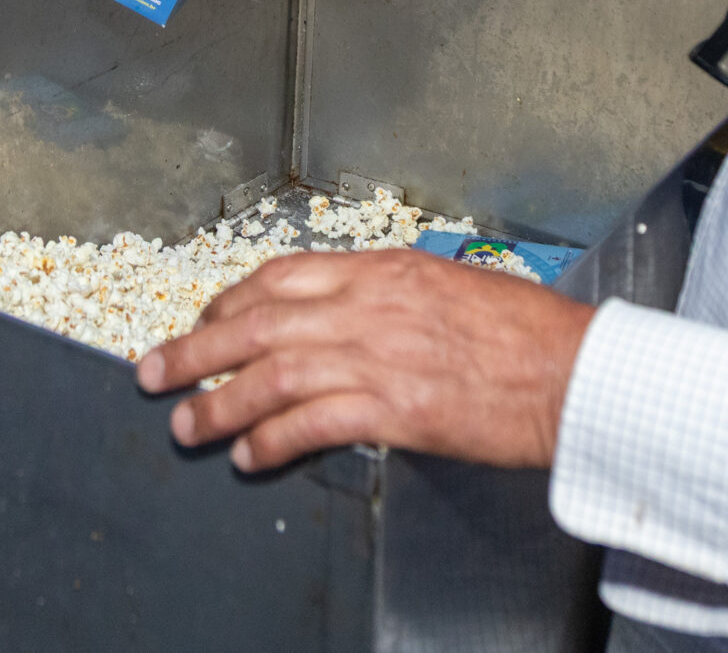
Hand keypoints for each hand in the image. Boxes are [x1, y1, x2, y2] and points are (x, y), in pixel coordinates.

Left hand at [135, 250, 594, 471]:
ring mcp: (377, 357)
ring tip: (188, 425)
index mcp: (382, 271)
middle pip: (257, 323)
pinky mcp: (392, 409)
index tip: (207, 317)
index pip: (283, 276)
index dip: (232, 299)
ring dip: (218, 403)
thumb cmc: (527, 334)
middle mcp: (369, 306)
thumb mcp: (451, 288)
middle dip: (196, 348)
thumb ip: (394, 299)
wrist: (573, 371)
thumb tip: (356, 317)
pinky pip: (308, 424)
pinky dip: (269, 440)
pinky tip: (248, 456)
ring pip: (269, 375)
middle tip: (155, 370)